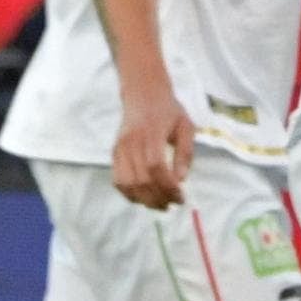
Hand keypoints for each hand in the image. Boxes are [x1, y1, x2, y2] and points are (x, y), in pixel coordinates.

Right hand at [111, 79, 194, 208]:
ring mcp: (120, 149)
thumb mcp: (186, 126)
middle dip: (157, 197)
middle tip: (172, 205)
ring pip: (126, 183)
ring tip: (160, 205)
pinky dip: (129, 194)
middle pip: (140, 179)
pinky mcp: (114, 153)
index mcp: (151, 133)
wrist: (143, 95)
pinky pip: (117, 180)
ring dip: (143, 199)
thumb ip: (185, 152)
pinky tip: (143, 198)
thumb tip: (181, 179)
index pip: (156, 166)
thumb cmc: (168, 111)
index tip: (181, 197)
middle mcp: (131, 142)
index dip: (167, 185)